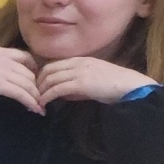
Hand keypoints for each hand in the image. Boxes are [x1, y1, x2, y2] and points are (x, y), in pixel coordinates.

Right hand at [0, 48, 42, 111]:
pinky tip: (35, 109)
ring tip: (40, 107)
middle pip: (30, 73)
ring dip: (37, 97)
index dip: (34, 69)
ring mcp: (2, 71)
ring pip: (28, 84)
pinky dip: (31, 102)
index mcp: (0, 51)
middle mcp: (5, 59)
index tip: (34, 81)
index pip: (27, 57)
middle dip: (38, 87)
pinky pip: (21, 93)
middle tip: (40, 99)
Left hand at [36, 55, 155, 105]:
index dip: (41, 76)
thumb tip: (60, 93)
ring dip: (40, 91)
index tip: (36, 87)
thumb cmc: (113, 85)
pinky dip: (47, 97)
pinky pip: (57, 89)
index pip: (53, 65)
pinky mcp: (81, 83)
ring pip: (50, 79)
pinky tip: (43, 104)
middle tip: (32, 95)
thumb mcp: (91, 80)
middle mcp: (78, 63)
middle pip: (48, 70)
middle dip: (36, 83)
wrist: (130, 86)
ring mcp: (79, 72)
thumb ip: (75, 83)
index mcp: (80, 60)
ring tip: (36, 101)